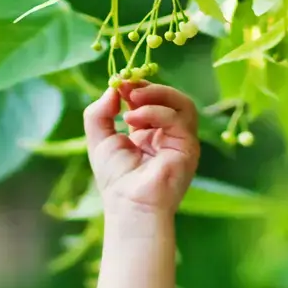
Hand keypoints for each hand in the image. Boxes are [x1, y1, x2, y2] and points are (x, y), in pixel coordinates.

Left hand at [84, 80, 199, 216]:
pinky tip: (134, 119)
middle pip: (170, 97)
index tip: (120, 83)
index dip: (137, 87)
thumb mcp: (99, 139)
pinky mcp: (189, 146)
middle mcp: (168, 135)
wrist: (129, 205)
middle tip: (127, 86)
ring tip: (132, 99)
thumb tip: (113, 88)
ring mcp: (181, 140)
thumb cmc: (115, 179)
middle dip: (147, 87)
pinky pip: (178, 118)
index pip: (151, 100)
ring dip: (156, 94)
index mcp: (149, 133)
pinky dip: (155, 112)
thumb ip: (100, 112)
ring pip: (181, 103)